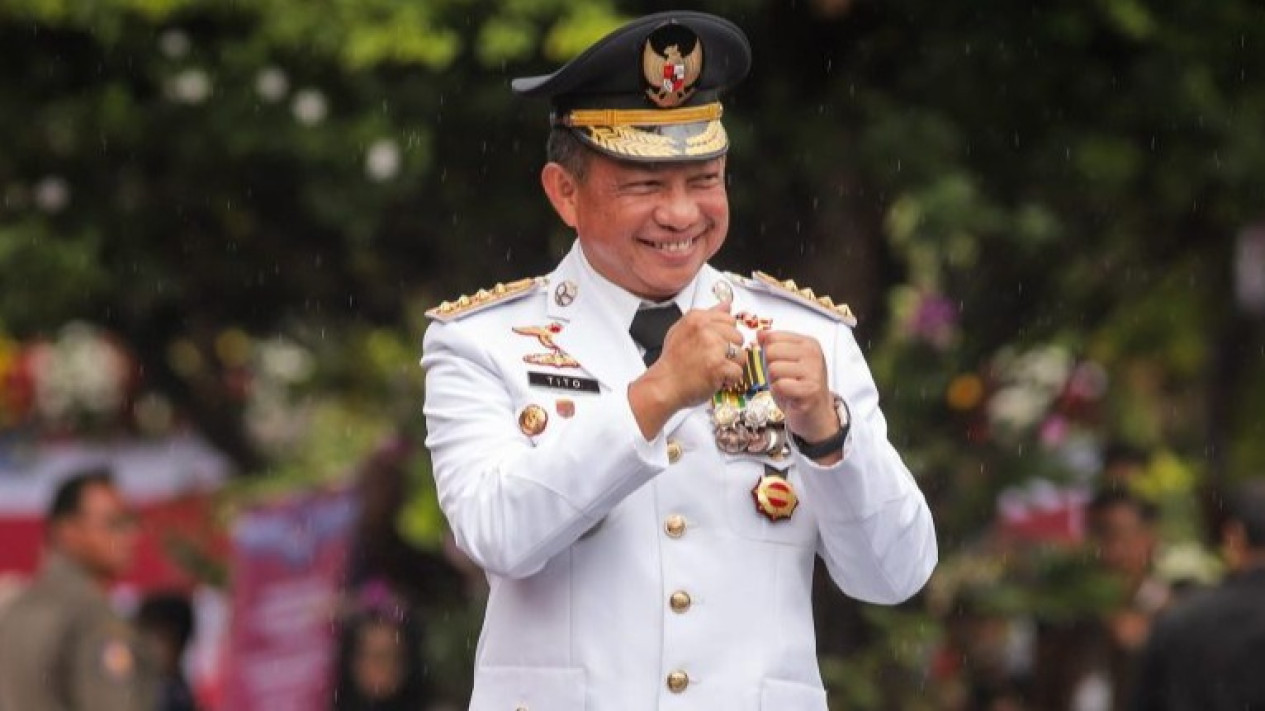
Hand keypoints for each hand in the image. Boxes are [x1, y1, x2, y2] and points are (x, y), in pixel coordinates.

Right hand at [628, 300, 742, 437]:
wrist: (664, 385)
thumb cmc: (673, 362)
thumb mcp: (683, 330)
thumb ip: (708, 316)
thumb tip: (727, 304)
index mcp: (697, 318)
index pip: (730, 319)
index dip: (725, 336)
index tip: (715, 345)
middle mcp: (705, 330)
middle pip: (738, 337)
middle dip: (729, 351)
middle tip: (712, 359)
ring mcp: (713, 348)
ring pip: (741, 354)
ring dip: (731, 365)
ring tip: (714, 369)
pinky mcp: (718, 366)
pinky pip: (738, 372)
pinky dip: (729, 380)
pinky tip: (715, 379)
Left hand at [757, 330, 837, 442]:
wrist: (816, 414)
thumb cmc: (797, 386)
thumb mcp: (785, 361)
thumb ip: (773, 346)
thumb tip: (759, 333)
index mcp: (808, 343)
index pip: (773, 337)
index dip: (768, 353)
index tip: (781, 364)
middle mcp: (813, 354)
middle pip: (771, 351)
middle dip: (770, 367)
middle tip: (784, 378)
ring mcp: (813, 371)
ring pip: (773, 369)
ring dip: (774, 381)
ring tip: (787, 387)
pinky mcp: (810, 390)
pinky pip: (779, 385)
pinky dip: (779, 393)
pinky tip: (790, 396)